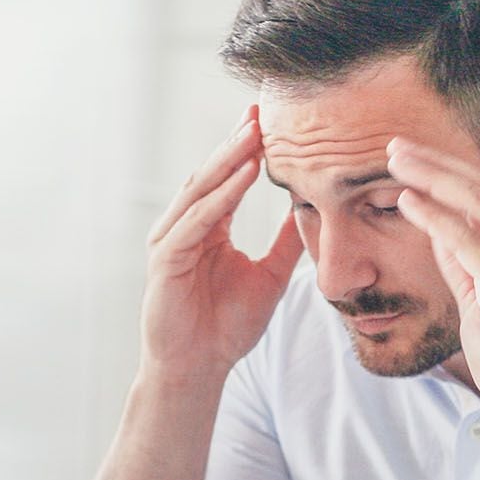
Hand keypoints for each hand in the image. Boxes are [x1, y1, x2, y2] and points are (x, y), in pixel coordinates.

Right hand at [141, 108, 304, 384]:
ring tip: (254, 133)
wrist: (198, 369)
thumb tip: (313, 211)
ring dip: (229, 160)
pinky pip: (196, 219)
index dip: (249, 150)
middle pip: (213, 174)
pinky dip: (220, 196)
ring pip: (202, 189)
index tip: (273, 120)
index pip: (229, 178)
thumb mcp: (270, 276)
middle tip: (260, 110)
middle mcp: (186, 226)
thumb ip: (286, 243)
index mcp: (208, 227)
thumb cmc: (226, 327)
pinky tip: (243, 175)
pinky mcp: (166, 258)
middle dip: (237, 142)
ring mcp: (172, 239)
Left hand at [388, 137, 479, 442]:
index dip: (451, 168)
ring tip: (396, 159)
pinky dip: (436, 216)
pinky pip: (469, 241)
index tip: (413, 155)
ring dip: (433, 176)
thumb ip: (466, 265)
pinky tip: (408, 200)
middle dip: (437, 161)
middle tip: (396, 143)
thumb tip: (437, 230)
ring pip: (479, 202)